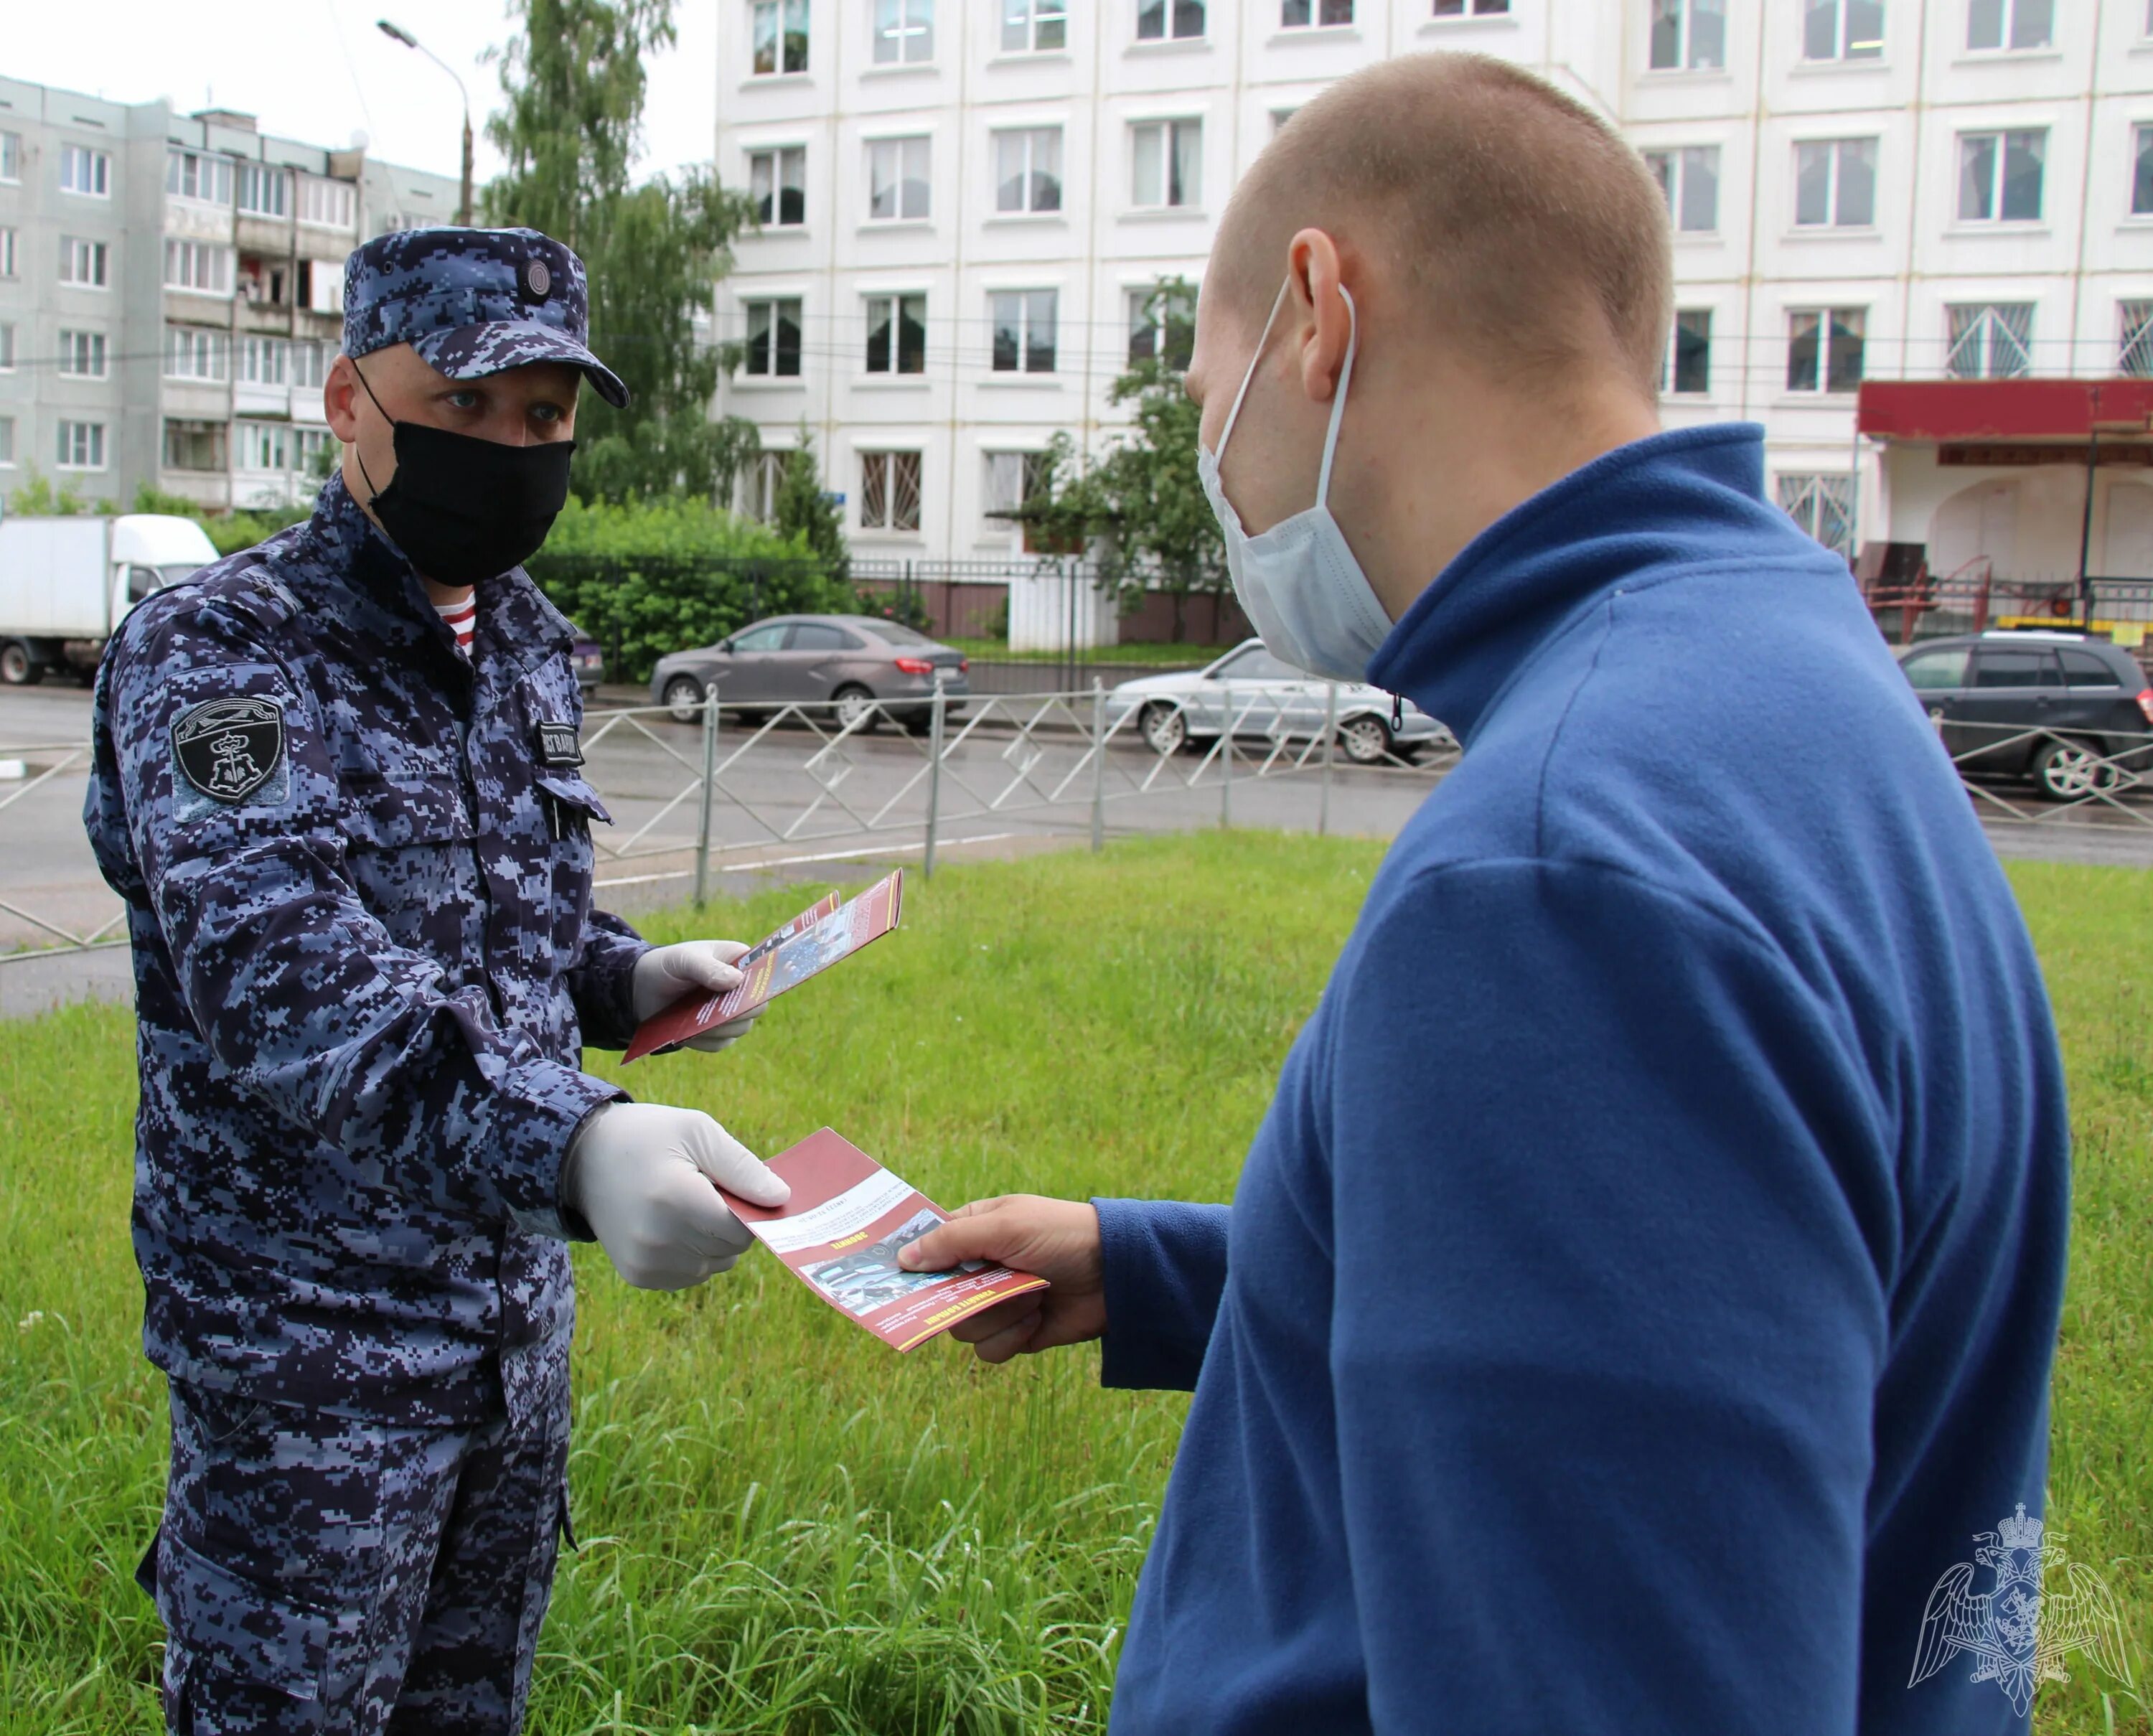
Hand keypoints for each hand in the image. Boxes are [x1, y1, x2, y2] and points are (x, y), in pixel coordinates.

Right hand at [561, 1102, 789, 1289]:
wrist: (583, 1157)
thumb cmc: (648, 1136)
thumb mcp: (698, 1131)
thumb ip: (742, 1168)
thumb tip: (781, 1199)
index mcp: (676, 1200)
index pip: (742, 1229)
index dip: (749, 1208)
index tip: (735, 1186)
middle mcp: (658, 1240)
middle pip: (731, 1249)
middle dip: (731, 1222)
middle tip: (706, 1190)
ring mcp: (646, 1263)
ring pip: (714, 1265)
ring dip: (714, 1241)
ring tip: (686, 1205)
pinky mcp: (638, 1275)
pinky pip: (691, 1275)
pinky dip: (694, 1254)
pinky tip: (673, 1224)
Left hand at [632, 940, 764, 1051]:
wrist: (643, 988)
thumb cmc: (668, 965)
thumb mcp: (684, 960)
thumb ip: (707, 968)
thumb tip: (737, 981)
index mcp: (740, 962)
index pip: (764, 975)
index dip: (761, 986)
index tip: (748, 995)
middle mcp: (740, 989)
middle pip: (757, 1007)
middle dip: (738, 1011)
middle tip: (716, 1011)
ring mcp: (730, 1013)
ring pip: (740, 1028)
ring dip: (719, 1028)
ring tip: (693, 1020)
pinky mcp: (716, 1032)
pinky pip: (720, 1043)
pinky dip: (705, 1040)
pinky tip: (687, 1031)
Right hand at [897, 1195, 1103, 1363]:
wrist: (1116, 1271)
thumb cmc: (1060, 1234)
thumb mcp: (1005, 1227)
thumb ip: (952, 1241)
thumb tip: (902, 1259)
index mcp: (974, 1233)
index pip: (928, 1250)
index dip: (914, 1266)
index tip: (898, 1279)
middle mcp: (981, 1270)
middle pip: (938, 1299)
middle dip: (963, 1299)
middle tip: (983, 1290)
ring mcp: (998, 1303)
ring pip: (963, 1329)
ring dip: (996, 1316)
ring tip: (1030, 1296)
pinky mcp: (1017, 1333)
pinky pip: (990, 1350)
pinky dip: (1011, 1337)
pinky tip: (1036, 1318)